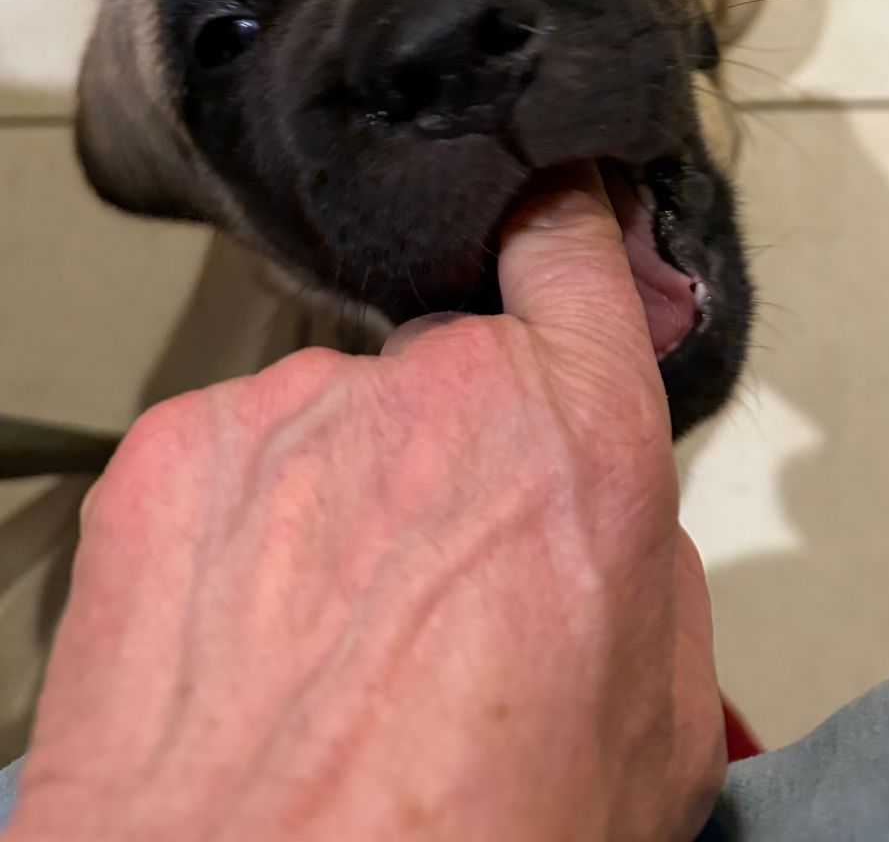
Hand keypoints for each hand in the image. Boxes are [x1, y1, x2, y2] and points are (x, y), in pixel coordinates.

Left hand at [9, 165, 724, 841]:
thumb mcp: (661, 736)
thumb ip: (655, 580)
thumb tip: (617, 533)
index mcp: (575, 439)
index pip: (572, 252)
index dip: (563, 225)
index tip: (550, 207)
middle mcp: (436, 392)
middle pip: (453, 372)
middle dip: (453, 456)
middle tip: (430, 596)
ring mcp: (292, 410)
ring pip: (337, 424)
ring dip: (337, 502)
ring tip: (324, 649)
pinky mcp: (172, 451)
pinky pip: (234, 459)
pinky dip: (239, 528)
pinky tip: (242, 641)